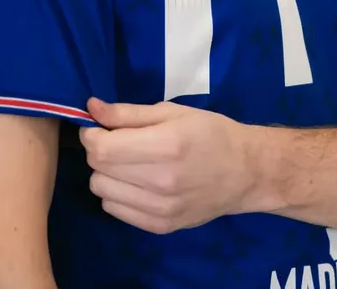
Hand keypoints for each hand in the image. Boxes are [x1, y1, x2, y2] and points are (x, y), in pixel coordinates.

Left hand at [79, 98, 254, 233]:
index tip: (98, 127)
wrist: (245, 171)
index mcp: (166, 145)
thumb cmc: (210, 132)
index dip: (92, 135)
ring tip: (127, 162)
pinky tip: (135, 181)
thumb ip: (128, 113)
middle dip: (99, 151)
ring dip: (106, 174)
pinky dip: (116, 193)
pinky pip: (115, 210)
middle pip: (99, 169)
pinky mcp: (161, 227)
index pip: (103, 149)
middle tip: (117, 141)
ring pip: (102, 192)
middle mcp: (161, 182)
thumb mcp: (172, 112)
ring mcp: (161, 209)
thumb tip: (91, 108)